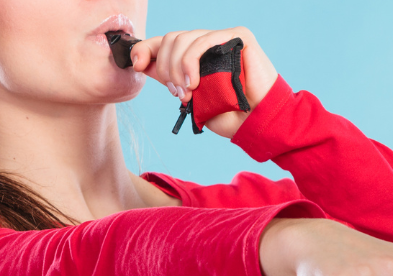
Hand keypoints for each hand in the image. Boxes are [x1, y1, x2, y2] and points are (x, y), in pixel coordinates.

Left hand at [129, 27, 278, 137]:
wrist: (255, 123)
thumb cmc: (228, 114)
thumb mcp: (190, 98)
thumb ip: (169, 78)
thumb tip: (141, 63)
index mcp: (196, 56)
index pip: (163, 42)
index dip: (144, 49)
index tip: (136, 65)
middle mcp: (207, 45)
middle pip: (170, 39)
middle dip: (166, 68)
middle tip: (178, 93)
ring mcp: (222, 38)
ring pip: (183, 39)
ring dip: (177, 68)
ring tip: (188, 91)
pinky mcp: (238, 36)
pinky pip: (204, 40)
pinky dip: (192, 61)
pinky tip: (195, 81)